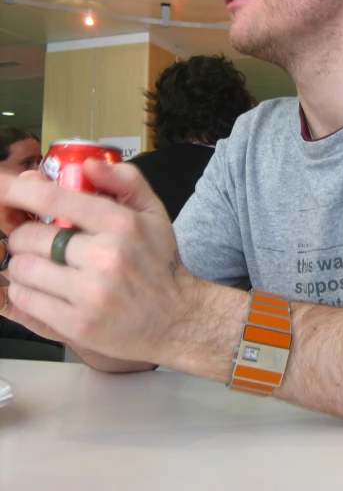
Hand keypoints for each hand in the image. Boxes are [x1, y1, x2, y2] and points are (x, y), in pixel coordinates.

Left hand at [1, 161, 205, 365]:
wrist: (176, 320)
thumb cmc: (160, 264)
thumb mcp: (153, 212)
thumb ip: (124, 180)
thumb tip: (88, 165)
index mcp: (121, 224)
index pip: (54, 200)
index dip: (18, 190)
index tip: (3, 187)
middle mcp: (105, 257)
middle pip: (28, 237)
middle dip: (23, 235)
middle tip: (36, 240)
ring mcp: (89, 293)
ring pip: (21, 270)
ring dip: (22, 265)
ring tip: (41, 266)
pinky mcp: (77, 324)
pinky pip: (25, 301)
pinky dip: (24, 292)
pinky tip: (42, 288)